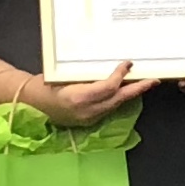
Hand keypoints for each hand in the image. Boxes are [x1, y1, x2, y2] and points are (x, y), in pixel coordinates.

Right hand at [29, 61, 159, 126]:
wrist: (31, 104)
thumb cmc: (46, 84)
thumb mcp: (65, 75)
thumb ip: (88, 74)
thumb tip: (110, 65)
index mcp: (78, 98)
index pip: (108, 87)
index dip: (120, 75)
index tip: (128, 63)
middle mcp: (86, 112)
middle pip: (118, 100)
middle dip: (138, 89)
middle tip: (154, 80)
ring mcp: (88, 119)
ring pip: (115, 105)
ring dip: (131, 94)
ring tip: (145, 83)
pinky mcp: (88, 121)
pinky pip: (108, 108)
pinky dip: (118, 99)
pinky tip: (127, 91)